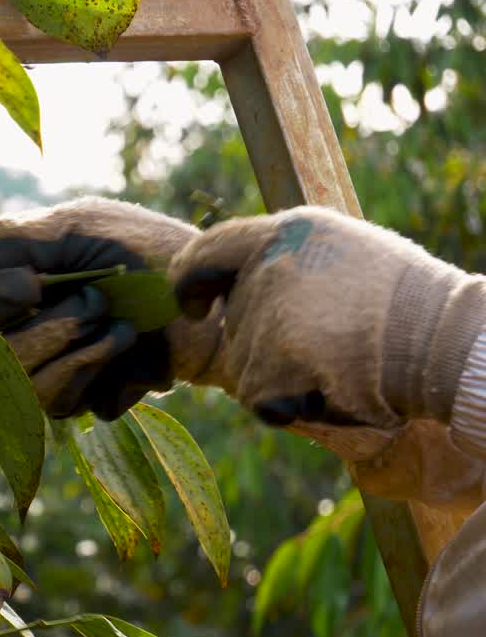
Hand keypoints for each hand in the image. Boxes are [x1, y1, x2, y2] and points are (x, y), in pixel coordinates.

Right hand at [0, 196, 224, 419]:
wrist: (209, 309)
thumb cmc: (148, 255)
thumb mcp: (81, 230)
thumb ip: (13, 239)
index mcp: (1, 263)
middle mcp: (2, 314)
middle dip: (39, 315)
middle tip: (91, 296)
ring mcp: (27, 362)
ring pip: (8, 372)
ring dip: (73, 342)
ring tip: (119, 324)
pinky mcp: (62, 399)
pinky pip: (49, 400)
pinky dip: (96, 370)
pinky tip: (127, 354)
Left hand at [170, 206, 485, 428]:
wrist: (447, 343)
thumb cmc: (407, 306)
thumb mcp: (342, 255)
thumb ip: (286, 262)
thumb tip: (228, 285)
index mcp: (287, 230)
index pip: (209, 249)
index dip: (189, 279)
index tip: (191, 303)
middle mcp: (269, 262)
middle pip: (234, 321)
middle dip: (266, 345)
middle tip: (331, 343)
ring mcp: (268, 310)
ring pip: (244, 364)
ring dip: (282, 376)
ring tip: (340, 361)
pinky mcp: (272, 357)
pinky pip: (258, 397)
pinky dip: (289, 405)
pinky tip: (332, 388)